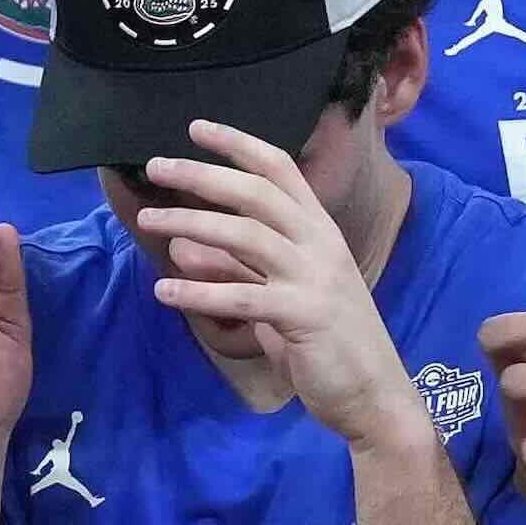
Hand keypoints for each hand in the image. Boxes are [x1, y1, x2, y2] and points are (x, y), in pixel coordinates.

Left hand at [139, 123, 427, 451]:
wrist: (374, 396)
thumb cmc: (327, 344)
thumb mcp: (275, 296)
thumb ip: (234, 267)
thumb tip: (182, 243)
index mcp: (319, 232)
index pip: (280, 171)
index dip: (238, 145)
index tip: (195, 128)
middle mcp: (320, 245)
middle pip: (257, 193)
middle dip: (203, 174)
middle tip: (156, 166)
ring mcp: (315, 278)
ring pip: (248, 235)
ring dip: (193, 223)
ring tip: (150, 222)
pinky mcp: (305, 315)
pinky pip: (243, 296)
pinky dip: (200, 292)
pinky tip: (164, 292)